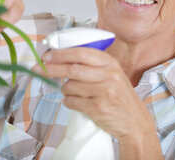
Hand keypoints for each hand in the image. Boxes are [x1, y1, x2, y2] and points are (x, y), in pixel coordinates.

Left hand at [34, 48, 156, 141]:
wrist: (135, 121)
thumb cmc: (120, 97)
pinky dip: (69, 102)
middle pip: (73, 69)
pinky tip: (78, 102)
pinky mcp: (98, 108)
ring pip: (70, 87)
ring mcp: (104, 92)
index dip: (62, 53)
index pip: (83, 53)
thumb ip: (93, 66)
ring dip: (65, 90)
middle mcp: (109, 76)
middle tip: (40, 69)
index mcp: (111, 64)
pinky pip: (72, 102)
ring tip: (75, 93)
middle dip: (52, 69)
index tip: (47, 56)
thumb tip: (62, 60)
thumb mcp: (113, 75)